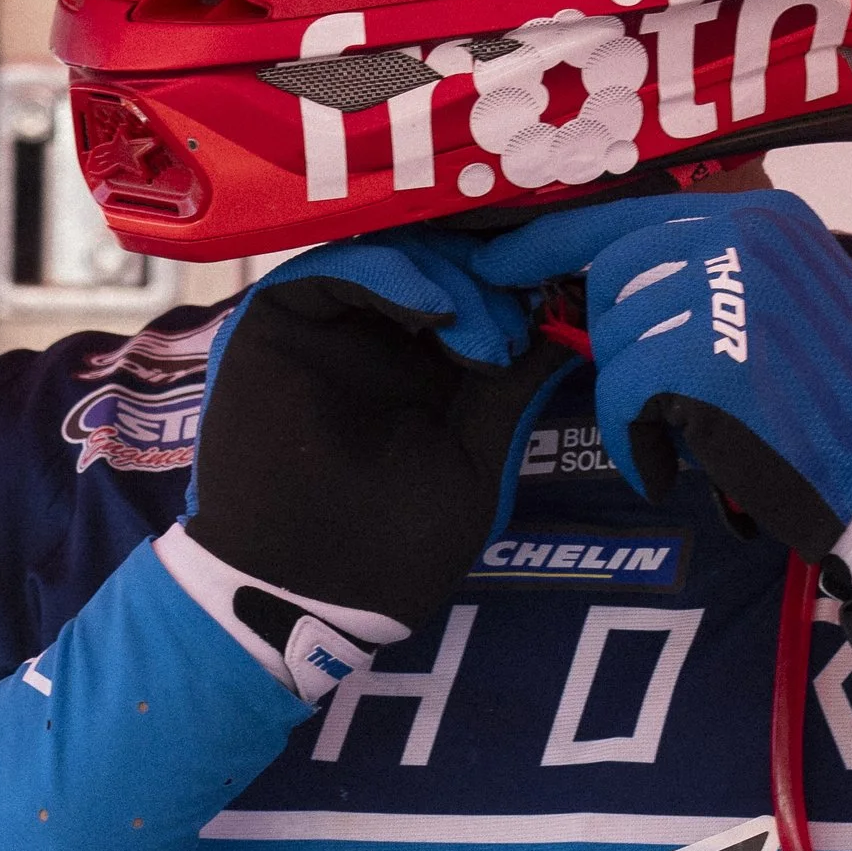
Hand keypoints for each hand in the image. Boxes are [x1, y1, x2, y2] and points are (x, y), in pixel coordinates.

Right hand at [189, 244, 559, 629]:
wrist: (302, 598)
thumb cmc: (390, 548)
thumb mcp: (475, 459)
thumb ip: (512, 390)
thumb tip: (570, 327)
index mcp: (424, 363)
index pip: (475, 287)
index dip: (522, 280)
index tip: (574, 291)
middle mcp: (376, 331)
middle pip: (439, 257)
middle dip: (495, 273)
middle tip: (534, 308)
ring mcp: (326, 322)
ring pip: (395, 252)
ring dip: (455, 279)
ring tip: (490, 336)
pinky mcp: (278, 319)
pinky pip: (337, 267)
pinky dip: (396, 275)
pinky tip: (442, 312)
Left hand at [579, 195, 851, 567]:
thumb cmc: (841, 409)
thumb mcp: (791, 302)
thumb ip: (718, 273)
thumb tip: (608, 279)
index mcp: (767, 215)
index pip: (631, 211)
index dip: (553, 242)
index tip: (499, 262)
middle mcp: (747, 234)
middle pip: (612, 275)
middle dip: (616, 343)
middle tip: (657, 394)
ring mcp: (728, 289)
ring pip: (614, 339)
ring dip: (635, 401)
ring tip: (690, 433)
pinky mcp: (707, 356)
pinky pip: (622, 396)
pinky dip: (634, 444)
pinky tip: (671, 467)